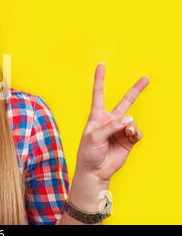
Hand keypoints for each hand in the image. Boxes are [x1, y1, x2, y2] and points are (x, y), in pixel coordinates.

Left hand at [76, 63, 149, 182]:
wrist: (95, 171)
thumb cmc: (88, 152)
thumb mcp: (94, 136)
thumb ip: (111, 126)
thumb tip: (130, 120)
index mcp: (97, 116)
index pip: (99, 94)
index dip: (100, 79)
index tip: (101, 65)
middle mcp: (110, 120)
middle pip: (125, 102)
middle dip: (136, 90)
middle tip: (146, 78)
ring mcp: (120, 130)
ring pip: (132, 121)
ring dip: (130, 126)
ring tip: (125, 133)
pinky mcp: (128, 140)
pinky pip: (137, 132)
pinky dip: (135, 133)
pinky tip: (131, 136)